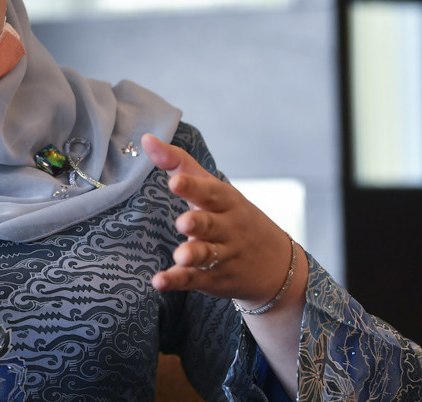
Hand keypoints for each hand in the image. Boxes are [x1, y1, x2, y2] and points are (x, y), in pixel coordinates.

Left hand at [142, 133, 293, 305]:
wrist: (275, 264)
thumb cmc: (232, 215)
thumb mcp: (213, 188)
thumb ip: (179, 163)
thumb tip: (146, 139)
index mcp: (225, 202)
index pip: (209, 192)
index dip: (193, 186)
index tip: (174, 180)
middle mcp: (226, 228)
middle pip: (210, 224)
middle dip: (198, 223)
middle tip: (183, 222)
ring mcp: (222, 255)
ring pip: (206, 254)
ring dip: (192, 254)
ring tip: (179, 256)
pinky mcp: (213, 278)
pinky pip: (193, 279)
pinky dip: (177, 281)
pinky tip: (159, 282)